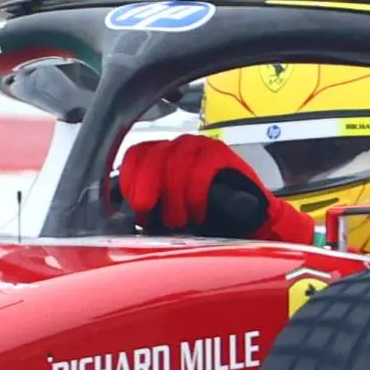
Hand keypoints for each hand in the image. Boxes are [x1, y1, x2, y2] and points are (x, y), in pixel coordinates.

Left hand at [114, 135, 303, 241]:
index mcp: (163, 154)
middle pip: (152, 156)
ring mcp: (202, 146)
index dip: (131, 180)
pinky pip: (198, 172)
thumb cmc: (205, 219)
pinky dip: (194, 197)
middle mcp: (180, 145)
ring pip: (174, 165)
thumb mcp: (167, 211)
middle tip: (151, 216)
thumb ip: (148, 204)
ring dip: (174, 200)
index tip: (136, 205)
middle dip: (147, 190)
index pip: (136, 155)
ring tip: (180, 221)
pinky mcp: (222, 155)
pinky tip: (198, 214)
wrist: (249, 224)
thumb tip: (120, 210)